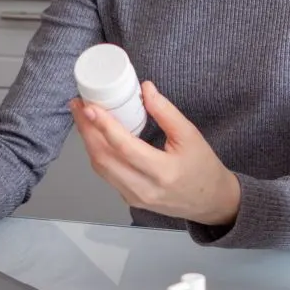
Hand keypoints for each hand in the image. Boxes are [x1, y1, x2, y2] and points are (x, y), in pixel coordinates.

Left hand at [70, 81, 240, 225]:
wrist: (210, 201)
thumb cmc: (203, 168)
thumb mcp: (190, 135)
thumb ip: (166, 112)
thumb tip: (144, 88)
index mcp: (162, 171)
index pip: (124, 147)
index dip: (103, 125)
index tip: (90, 107)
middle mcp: (144, 188)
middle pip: (104, 158)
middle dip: (86, 130)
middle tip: (79, 106)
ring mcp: (134, 197)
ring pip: (100, 168)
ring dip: (88, 141)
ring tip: (83, 117)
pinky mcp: (130, 199)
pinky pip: (107, 175)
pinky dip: (98, 153)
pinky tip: (95, 136)